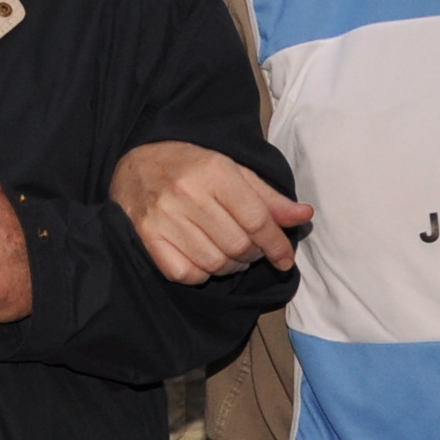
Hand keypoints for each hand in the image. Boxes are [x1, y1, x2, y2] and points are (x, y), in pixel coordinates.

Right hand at [110, 141, 310, 283]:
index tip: (285, 259)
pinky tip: (202, 258)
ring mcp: (163, 217)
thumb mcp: (232, 172)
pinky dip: (201, 273)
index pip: (257, 219)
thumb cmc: (190, 168)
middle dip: (253, 255)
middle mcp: (187, 193)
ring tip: (227, 254)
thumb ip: (268, 198)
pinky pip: (186, 273)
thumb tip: (304, 215)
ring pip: (214, 263)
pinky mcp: (147, 237)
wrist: (135, 166)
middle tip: (250, 249)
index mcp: (214, 171)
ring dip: (229, 266)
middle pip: (238, 245)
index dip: (277, 244)